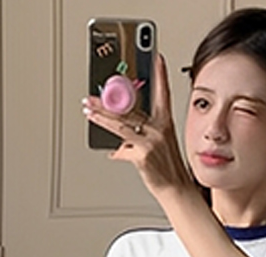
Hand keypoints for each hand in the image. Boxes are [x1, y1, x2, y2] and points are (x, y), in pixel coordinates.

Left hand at [82, 54, 195, 197]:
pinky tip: (110, 151)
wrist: (176, 189)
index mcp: (165, 123)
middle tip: (91, 96)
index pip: (163, 93)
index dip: (160, 75)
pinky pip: (122, 149)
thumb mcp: (158, 146)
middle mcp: (159, 129)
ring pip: (120, 125)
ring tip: (89, 111)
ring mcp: (151, 142)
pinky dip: (115, 151)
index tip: (157, 57)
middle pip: (129, 109)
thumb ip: (138, 136)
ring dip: (101, 118)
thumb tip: (119, 138)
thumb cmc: (167, 168)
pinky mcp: (143, 156)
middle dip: (107, 102)